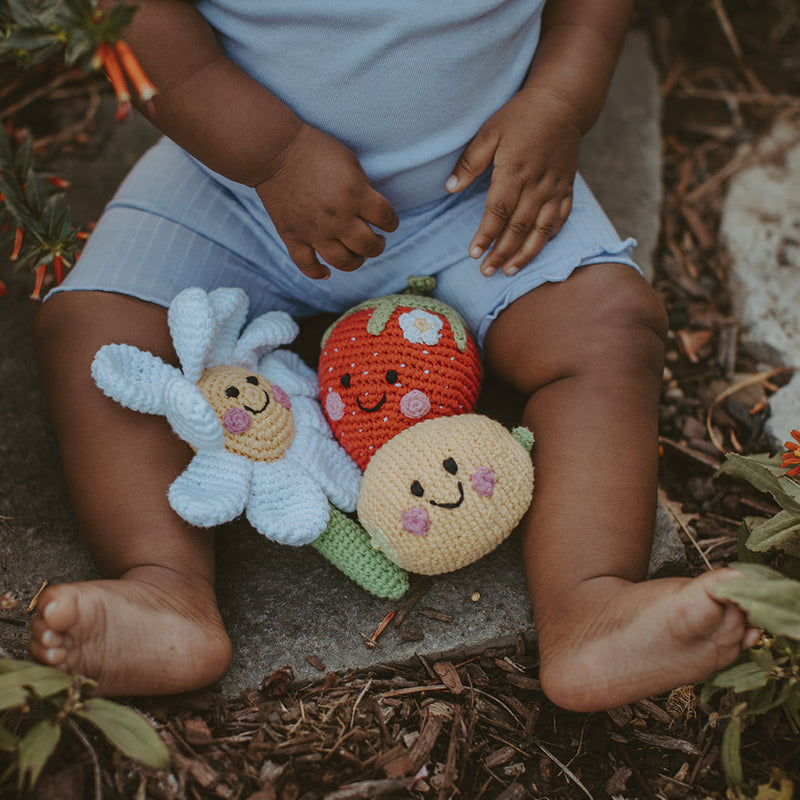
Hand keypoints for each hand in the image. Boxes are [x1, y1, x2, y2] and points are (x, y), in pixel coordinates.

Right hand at [255, 123, 398, 278]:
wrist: (274, 151)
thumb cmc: (314, 150)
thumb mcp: (350, 161)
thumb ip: (363, 187)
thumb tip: (370, 211)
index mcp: (355, 195)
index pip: (386, 218)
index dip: (391, 223)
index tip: (389, 224)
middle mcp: (338, 218)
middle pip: (368, 246)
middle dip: (377, 246)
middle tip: (376, 241)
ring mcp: (315, 231)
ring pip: (343, 262)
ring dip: (355, 262)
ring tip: (357, 256)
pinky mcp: (293, 237)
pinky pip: (307, 265)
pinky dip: (317, 273)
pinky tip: (326, 272)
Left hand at [446, 88, 580, 275]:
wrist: (562, 103)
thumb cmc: (520, 116)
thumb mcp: (489, 132)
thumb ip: (470, 162)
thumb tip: (449, 188)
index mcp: (514, 171)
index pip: (498, 212)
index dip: (486, 235)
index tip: (474, 253)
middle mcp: (537, 184)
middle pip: (518, 228)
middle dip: (501, 253)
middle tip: (487, 272)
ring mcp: (555, 188)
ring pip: (541, 230)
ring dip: (525, 254)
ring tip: (509, 271)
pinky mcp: (567, 188)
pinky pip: (560, 219)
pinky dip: (548, 237)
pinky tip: (535, 251)